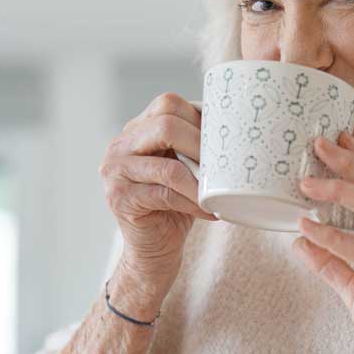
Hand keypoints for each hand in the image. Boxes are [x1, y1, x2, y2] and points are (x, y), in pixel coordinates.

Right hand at [99, 91, 216, 289]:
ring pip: (168, 166)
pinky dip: (193, 202)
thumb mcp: (184, 167)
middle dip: (202, 145)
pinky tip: (209, 211)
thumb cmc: (175, 206)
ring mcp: (115, 172)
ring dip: (201, 181)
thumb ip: (194, 144)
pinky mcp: (120, 199)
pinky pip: (166, 194)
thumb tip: (237, 123)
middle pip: (165, 126)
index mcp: (136, 130)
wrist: (153, 250)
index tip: (222, 139)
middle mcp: (120, 145)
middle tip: (225, 165)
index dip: (200, 118)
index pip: (167, 103)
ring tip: (220, 192)